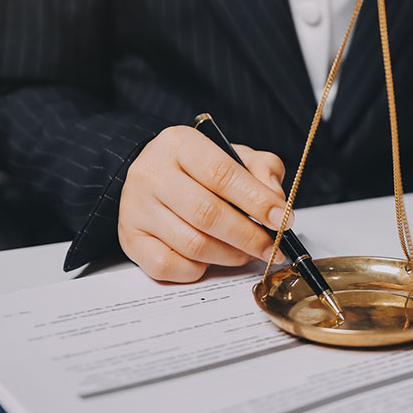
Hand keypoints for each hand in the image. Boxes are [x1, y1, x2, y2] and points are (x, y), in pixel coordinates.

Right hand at [119, 126, 289, 281]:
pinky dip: (197, 269)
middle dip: (249, 236)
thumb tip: (276, 202)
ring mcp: (136, 208)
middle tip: (272, 247)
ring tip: (248, 253)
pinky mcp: (129, 239)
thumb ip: (262, 169)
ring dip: (229, 255)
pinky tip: (211, 259)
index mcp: (179, 144)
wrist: (152, 175)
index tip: (282, 219)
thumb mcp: (233, 154)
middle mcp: (152, 173)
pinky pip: (168, 265)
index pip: (222, 174)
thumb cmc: (198, 168)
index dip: (257, 201)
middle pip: (207, 213)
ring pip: (191, 244)